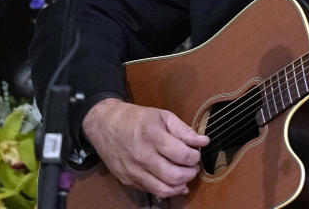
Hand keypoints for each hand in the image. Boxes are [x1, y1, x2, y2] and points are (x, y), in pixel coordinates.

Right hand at [82, 98, 209, 197]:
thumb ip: (184, 130)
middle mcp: (142, 156)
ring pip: (164, 189)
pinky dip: (167, 190)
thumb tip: (203, 141)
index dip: (195, 157)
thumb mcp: (162, 116)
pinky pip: (152, 191)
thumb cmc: (136, 118)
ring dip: (181, 185)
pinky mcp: (128, 180)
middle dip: (191, 173)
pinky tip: (173, 183)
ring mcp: (134, 171)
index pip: (183, 155)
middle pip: (175, 176)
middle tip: (193, 166)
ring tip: (185, 175)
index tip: (196, 152)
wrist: (104, 125)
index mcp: (153, 136)